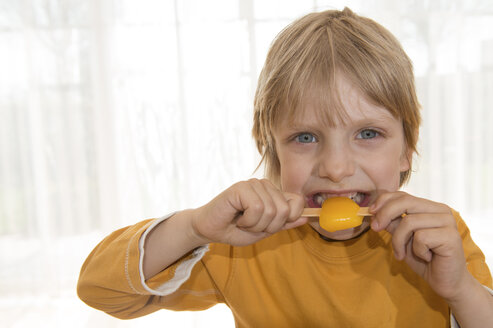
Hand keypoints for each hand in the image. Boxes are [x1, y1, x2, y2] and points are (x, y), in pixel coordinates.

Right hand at [190, 179, 306, 246]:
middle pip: (284, 210)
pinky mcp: (241, 187)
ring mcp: (252, 184)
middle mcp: (264, 185)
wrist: (210, 230)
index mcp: (273, 193)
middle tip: (251, 225)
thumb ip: (285, 223)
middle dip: (269, 226)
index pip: (297, 202)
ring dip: (256, 225)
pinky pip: (257, 208)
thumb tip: (307, 218)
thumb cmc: (235, 229)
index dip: (287, 219)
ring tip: (243, 222)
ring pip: (271, 210)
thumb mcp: (265, 230)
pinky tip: (237, 218)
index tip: (269, 226)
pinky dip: (248, 221)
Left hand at [370, 191, 470, 301]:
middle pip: (405, 202)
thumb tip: (374, 211)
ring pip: (410, 222)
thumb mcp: (402, 238)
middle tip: (375, 229)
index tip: (370, 212)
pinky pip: (421, 237)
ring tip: (402, 254)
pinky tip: (426, 257)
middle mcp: (441, 210)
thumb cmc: (423, 258)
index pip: (403, 195)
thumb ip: (392, 223)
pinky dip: (417, 250)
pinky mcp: (451, 236)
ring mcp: (448, 222)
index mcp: (430, 207)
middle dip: (385, 215)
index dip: (384, 201)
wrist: (445, 281)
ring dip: (399, 241)